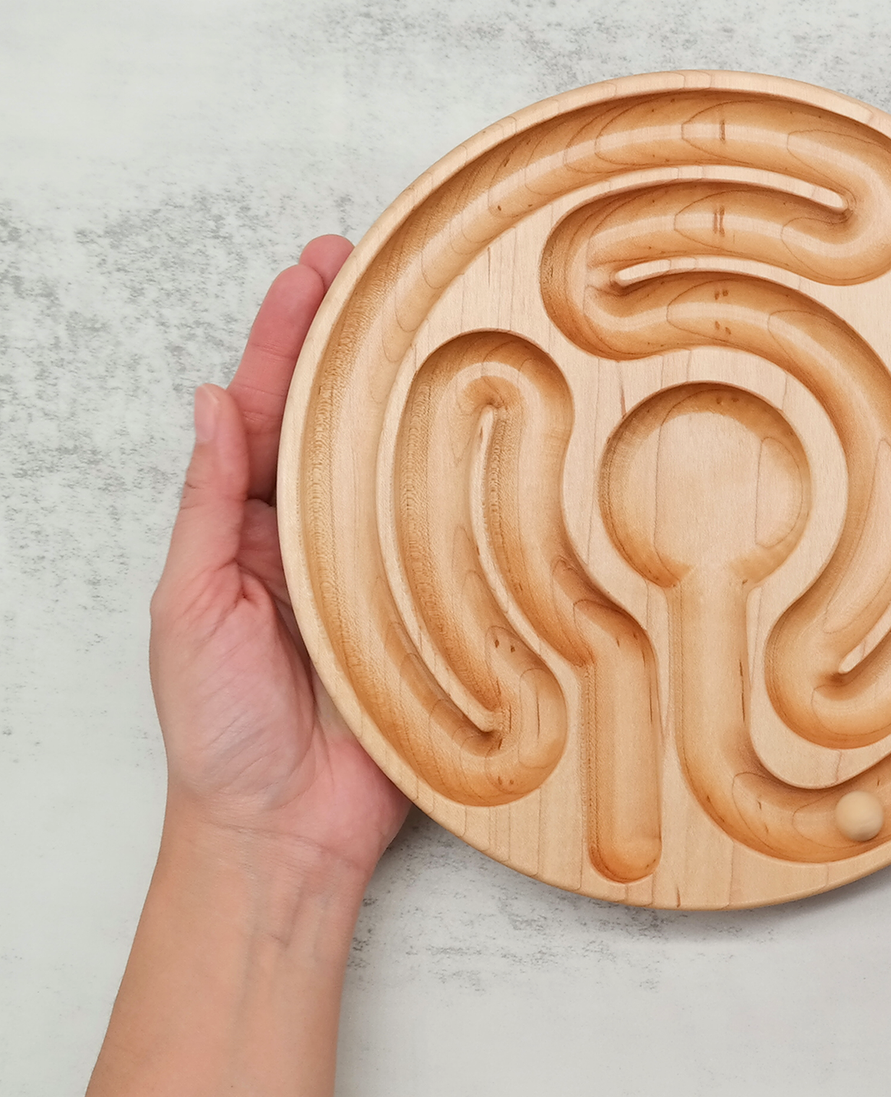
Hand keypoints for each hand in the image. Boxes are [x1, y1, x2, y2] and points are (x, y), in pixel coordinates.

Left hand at [149, 235, 408, 879]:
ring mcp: (384, 568)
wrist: (284, 831)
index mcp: (251, 526)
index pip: (269, 409)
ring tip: (445, 322)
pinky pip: (456, 538)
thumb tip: (207, 403)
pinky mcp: (437, 610)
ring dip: (418, 396)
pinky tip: (497, 440)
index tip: (316, 268)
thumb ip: (208, 506)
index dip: (287, 335)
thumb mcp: (187, 607)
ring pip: (404, 467)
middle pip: (341, 420)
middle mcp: (320, 535)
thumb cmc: (219, 730)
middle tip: (385, 265)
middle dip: (359, 341)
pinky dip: (471, 487)